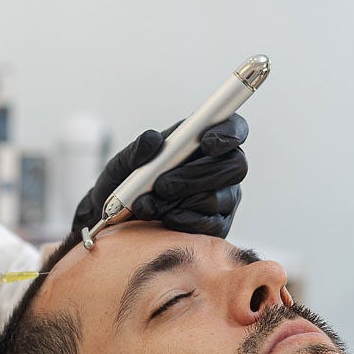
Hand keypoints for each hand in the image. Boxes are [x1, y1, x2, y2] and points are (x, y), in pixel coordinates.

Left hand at [70, 114, 248, 239]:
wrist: (118, 223)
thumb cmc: (127, 186)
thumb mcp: (122, 165)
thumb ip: (136, 150)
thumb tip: (153, 140)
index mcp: (203, 141)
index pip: (234, 129)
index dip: (228, 133)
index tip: (207, 142)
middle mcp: (221, 167)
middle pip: (235, 166)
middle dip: (197, 175)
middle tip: (163, 184)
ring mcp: (223, 198)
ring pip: (219, 197)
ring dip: (182, 200)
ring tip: (150, 204)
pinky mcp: (218, 225)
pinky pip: (212, 224)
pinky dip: (184, 220)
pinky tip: (164, 218)